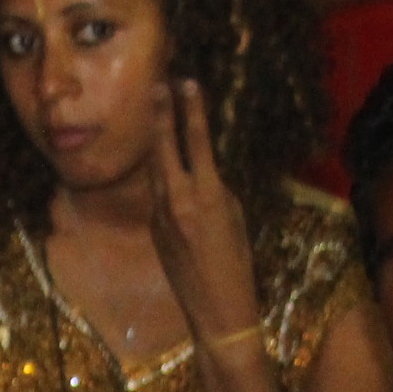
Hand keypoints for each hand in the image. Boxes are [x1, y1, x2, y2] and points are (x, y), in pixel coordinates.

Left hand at [146, 80, 264, 350]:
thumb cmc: (238, 262)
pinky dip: (167, 180)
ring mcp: (161, 216)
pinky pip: (160, 196)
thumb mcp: (235, 217)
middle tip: (157, 86)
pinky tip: (174, 171)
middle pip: (164, 148)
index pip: (197, 141)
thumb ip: (215, 189)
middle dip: (161, 115)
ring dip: (159, 143)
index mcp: (205, 194)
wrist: (216, 309)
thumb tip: (202, 172)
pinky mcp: (154, 230)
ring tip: (158, 115)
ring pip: (157, 171)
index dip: (192, 109)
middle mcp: (177, 201)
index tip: (187, 82)